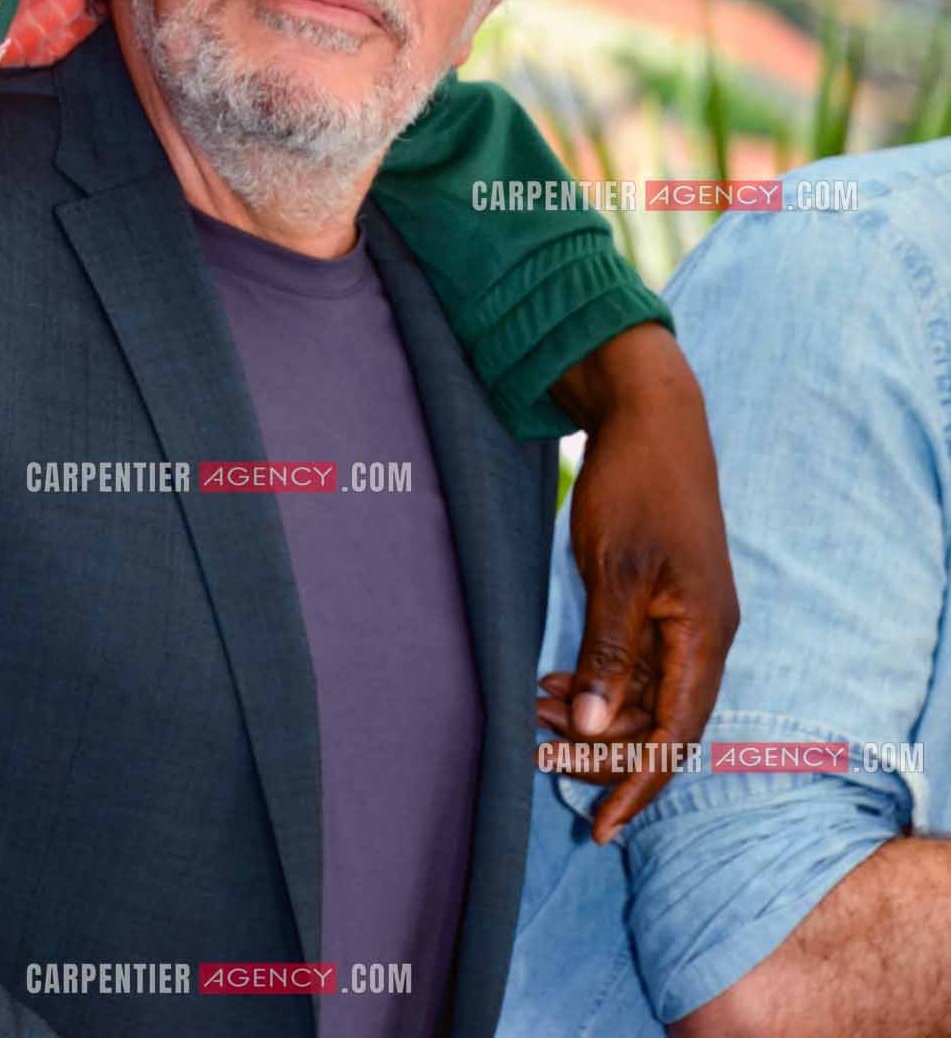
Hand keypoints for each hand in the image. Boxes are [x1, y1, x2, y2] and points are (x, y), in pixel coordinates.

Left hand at [550, 323, 738, 840]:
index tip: (602, 827)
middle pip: (659, 720)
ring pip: (643, 691)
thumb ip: (610, 652)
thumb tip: (598, 727)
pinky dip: (598, 676)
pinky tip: (555, 681)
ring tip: (535, 716)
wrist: (649, 413)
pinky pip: (636, 658)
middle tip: (540, 756)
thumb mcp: (616, 571)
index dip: (639, 784)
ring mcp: (686, 613)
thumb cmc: (636, 484)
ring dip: (594, 711)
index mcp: (704, 633)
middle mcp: (704, 632)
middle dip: (602, 747)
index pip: (676, 735)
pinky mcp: (664, 595)